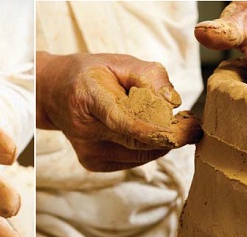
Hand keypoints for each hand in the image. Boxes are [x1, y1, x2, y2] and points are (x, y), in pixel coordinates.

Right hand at [36, 52, 201, 171]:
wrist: (54, 94)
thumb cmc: (92, 75)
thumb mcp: (120, 62)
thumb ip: (150, 77)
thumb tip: (174, 103)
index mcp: (88, 97)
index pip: (123, 120)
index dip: (156, 128)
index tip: (186, 129)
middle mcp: (85, 130)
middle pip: (138, 142)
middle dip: (171, 135)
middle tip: (191, 124)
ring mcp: (88, 151)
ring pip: (143, 154)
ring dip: (161, 140)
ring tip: (163, 121)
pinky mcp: (94, 164)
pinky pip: (136, 160)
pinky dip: (148, 147)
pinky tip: (142, 131)